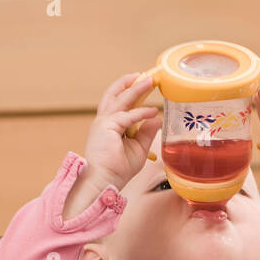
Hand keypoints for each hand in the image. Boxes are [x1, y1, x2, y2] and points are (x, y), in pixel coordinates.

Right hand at [81, 71, 162, 190]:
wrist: (103, 182)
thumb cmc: (117, 170)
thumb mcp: (138, 149)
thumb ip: (147, 133)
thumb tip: (156, 118)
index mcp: (109, 125)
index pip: (119, 103)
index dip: (131, 93)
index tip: (145, 86)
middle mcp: (104, 121)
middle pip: (116, 95)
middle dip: (130, 83)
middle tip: (147, 76)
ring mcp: (103, 122)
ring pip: (120, 99)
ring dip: (135, 89)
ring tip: (149, 81)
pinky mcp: (106, 127)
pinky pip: (127, 116)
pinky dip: (141, 113)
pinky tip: (152, 111)